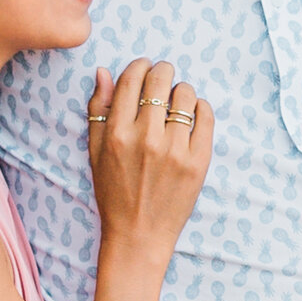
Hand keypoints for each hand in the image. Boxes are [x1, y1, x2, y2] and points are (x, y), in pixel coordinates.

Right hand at [85, 60, 212, 264]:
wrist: (138, 234)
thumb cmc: (114, 192)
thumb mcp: (95, 152)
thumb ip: (98, 109)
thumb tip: (104, 72)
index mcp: (117, 133)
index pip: (132, 79)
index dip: (140, 66)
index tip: (144, 68)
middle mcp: (146, 138)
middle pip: (161, 80)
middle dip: (162, 71)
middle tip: (163, 78)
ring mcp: (175, 150)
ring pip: (186, 94)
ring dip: (181, 91)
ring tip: (177, 101)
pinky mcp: (198, 162)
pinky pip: (206, 116)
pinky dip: (201, 108)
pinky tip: (193, 114)